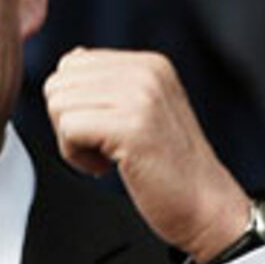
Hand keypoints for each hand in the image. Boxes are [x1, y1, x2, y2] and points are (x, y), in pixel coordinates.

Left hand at [43, 49, 248, 263]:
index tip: (102, 131)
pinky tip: (106, 168)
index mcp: (148, 64)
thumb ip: (109, 83)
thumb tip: (71, 57)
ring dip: (71, 142)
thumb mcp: (142, 110)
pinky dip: (76, 157)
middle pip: (58, 84)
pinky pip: (69, 129)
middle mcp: (145, 72)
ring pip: (59, 106)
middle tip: (100, 148)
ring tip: (106, 157)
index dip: (74, 106)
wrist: (206, 206)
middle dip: (66, 122)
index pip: (71, 65)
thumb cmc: (169, 168)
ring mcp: (141, 97)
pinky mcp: (132, 126)